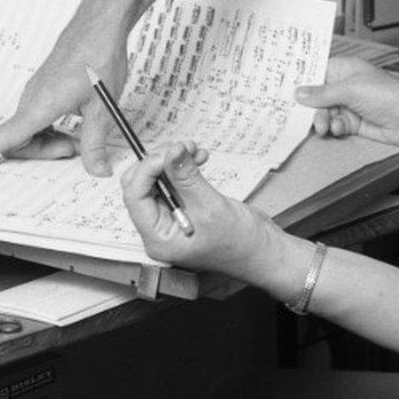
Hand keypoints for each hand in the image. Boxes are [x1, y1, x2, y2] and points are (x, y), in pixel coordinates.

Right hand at [0, 0, 127, 174]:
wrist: (100, 23)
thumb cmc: (99, 57)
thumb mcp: (102, 106)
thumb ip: (95, 142)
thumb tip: (97, 170)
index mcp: (40, 105)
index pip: (4, 137)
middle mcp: (32, 98)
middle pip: (19, 140)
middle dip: (44, 152)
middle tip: (77, 150)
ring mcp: (37, 91)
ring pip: (29, 128)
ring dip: (50, 140)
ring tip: (81, 138)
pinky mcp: (45, 86)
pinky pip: (36, 115)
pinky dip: (51, 127)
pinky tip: (76, 122)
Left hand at [120, 141, 281, 277]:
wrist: (263, 251)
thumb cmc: (240, 244)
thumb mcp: (212, 208)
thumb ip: (187, 178)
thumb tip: (171, 152)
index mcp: (158, 238)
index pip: (135, 196)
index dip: (148, 168)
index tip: (169, 151)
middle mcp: (160, 228)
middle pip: (142, 185)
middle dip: (160, 161)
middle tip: (181, 147)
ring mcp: (172, 216)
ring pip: (159, 179)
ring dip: (174, 159)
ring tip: (194, 150)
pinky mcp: (186, 206)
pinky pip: (175, 180)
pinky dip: (184, 165)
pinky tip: (199, 158)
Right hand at [296, 57, 398, 148]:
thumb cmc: (388, 94)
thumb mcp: (351, 89)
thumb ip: (323, 93)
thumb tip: (299, 93)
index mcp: (345, 68)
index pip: (317, 71)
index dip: (302, 80)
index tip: (285, 90)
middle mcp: (346, 85)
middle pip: (317, 95)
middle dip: (311, 107)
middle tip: (306, 117)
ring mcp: (350, 104)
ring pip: (324, 112)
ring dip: (322, 120)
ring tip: (325, 126)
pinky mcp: (354, 122)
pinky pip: (335, 124)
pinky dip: (334, 128)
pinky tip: (340, 128)